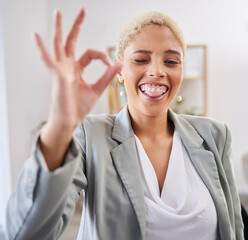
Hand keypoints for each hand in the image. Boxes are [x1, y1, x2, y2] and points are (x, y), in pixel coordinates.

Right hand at [33, 7, 120, 170]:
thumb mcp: (97, 90)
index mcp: (77, 69)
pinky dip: (41, 48)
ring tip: (58, 12)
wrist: (70, 121)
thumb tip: (119, 63)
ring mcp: (61, 69)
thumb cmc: (79, 107)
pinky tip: (36, 35)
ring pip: (59, 44)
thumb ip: (107, 76)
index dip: (102, 56)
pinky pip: (47, 59)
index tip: (111, 64)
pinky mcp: (57, 75)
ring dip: (59, 28)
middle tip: (83, 10)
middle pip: (72, 41)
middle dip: (77, 25)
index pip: (90, 54)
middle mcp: (68, 66)